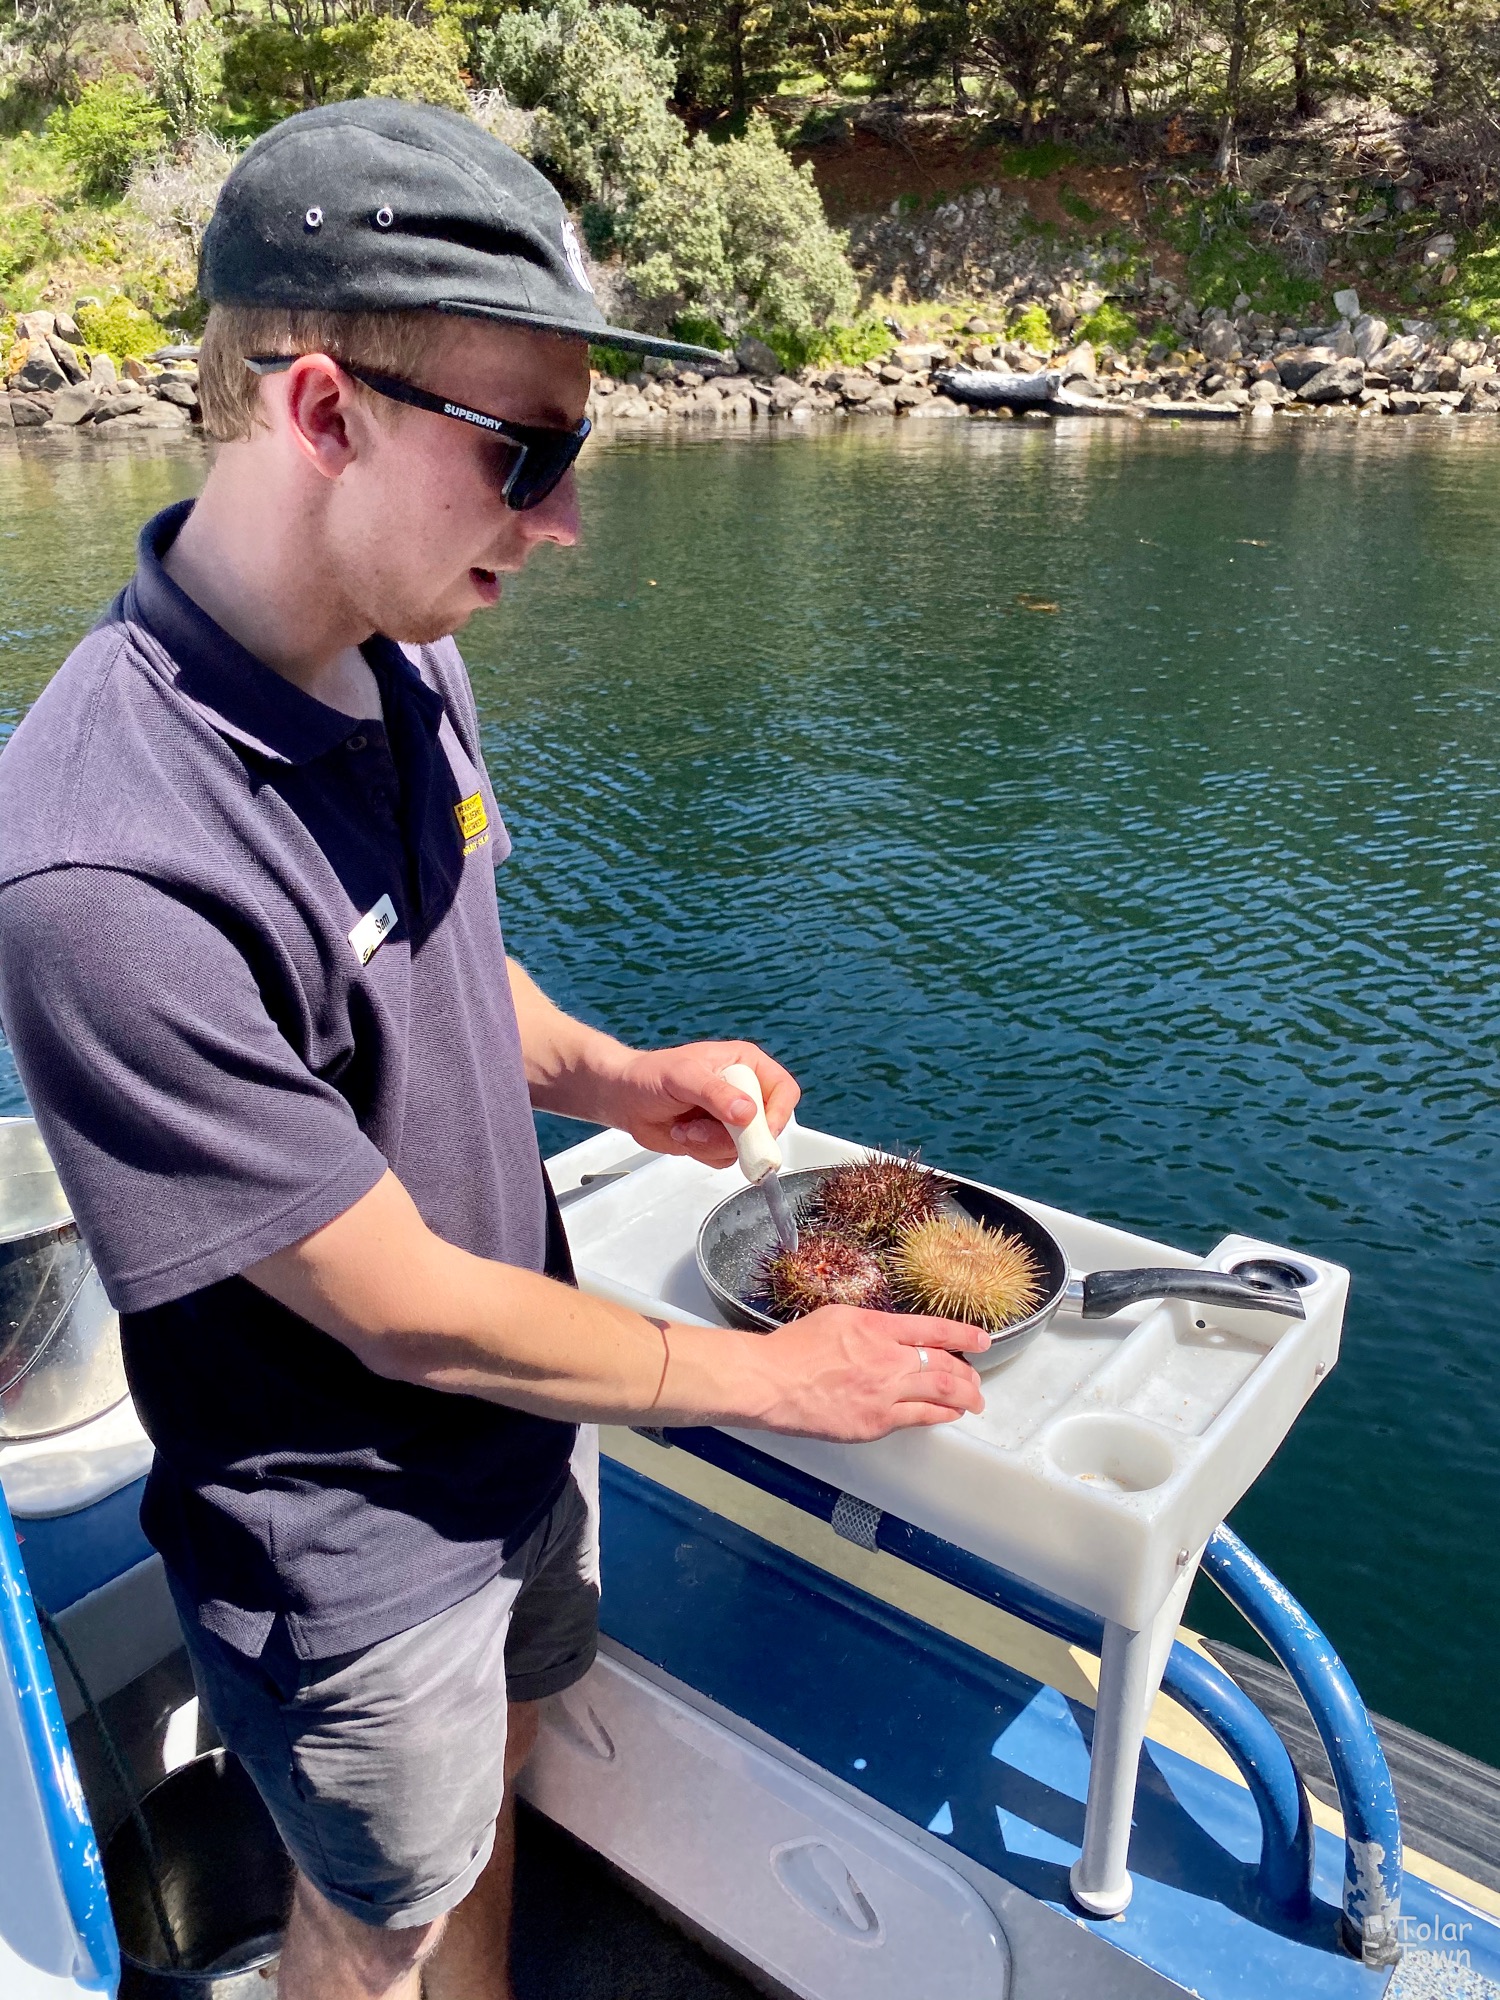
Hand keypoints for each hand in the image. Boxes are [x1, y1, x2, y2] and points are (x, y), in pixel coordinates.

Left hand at [595, 1040, 799, 1166]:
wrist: (625, 1099)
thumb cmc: (651, 1076)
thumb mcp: (683, 1078)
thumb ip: (716, 1094)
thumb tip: (748, 1113)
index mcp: (746, 1064)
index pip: (784, 1091)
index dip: (777, 1114)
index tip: (757, 1132)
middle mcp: (745, 1092)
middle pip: (767, 1126)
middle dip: (733, 1136)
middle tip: (700, 1131)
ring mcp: (733, 1119)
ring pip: (745, 1148)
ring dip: (711, 1144)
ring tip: (685, 1127)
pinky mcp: (718, 1140)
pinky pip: (726, 1159)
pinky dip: (703, 1153)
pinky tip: (683, 1134)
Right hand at [742, 1307, 987, 1439]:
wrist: (772, 1382)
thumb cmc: (794, 1348)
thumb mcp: (837, 1318)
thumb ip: (870, 1326)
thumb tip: (891, 1334)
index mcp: (877, 1326)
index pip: (934, 1329)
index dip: (964, 1335)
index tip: (982, 1340)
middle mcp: (889, 1357)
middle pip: (945, 1364)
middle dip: (968, 1373)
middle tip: (976, 1379)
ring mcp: (885, 1392)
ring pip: (942, 1392)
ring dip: (965, 1397)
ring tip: (975, 1401)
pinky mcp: (877, 1422)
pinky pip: (921, 1417)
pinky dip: (941, 1416)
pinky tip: (949, 1416)